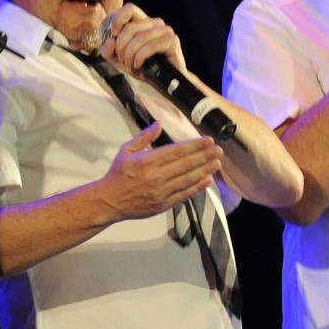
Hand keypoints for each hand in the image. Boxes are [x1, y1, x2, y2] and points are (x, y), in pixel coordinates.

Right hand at [96, 123, 221, 220]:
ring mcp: (161, 192)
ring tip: (217, 163)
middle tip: (218, 150)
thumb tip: (159, 123)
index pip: (176, 151)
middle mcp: (156, 176)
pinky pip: (184, 194)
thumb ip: (143, 137)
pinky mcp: (164, 204)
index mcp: (146, 161)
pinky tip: (207, 180)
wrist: (109, 201)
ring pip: (188, 179)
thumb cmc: (118, 174)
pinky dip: (197, 187)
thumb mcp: (126, 150)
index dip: (194, 145)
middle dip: (204, 156)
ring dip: (204, 170)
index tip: (208, 140)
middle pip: (185, 164)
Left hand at [103, 2, 187, 74]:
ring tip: (130, 66)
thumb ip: (108, 51)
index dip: (118, 19)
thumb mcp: (118, 59)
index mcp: (142, 22)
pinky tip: (138, 65)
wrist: (162, 82)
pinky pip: (151, 46)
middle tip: (122, 61)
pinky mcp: (172, 41)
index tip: (112, 35)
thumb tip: (110, 41)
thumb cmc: (141, 67)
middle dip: (121, 47)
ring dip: (130, 54)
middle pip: (131, 27)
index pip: (130, 8)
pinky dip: (140, 57)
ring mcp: (165, 30)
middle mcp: (155, 23)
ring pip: (140, 37)